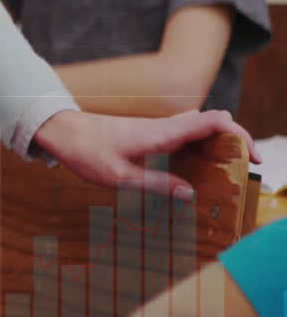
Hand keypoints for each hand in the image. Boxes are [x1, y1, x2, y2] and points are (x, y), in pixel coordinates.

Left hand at [34, 108, 262, 199]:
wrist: (62, 131)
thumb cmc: (87, 152)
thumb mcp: (120, 177)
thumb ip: (156, 184)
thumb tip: (190, 194)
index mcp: (162, 133)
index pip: (212, 122)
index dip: (238, 135)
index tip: (253, 156)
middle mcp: (164, 126)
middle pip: (212, 125)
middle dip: (235, 143)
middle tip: (246, 170)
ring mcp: (157, 128)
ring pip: (199, 130)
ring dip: (217, 146)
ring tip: (227, 174)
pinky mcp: (149, 133)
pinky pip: (184, 135)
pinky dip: (199, 147)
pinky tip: (198, 168)